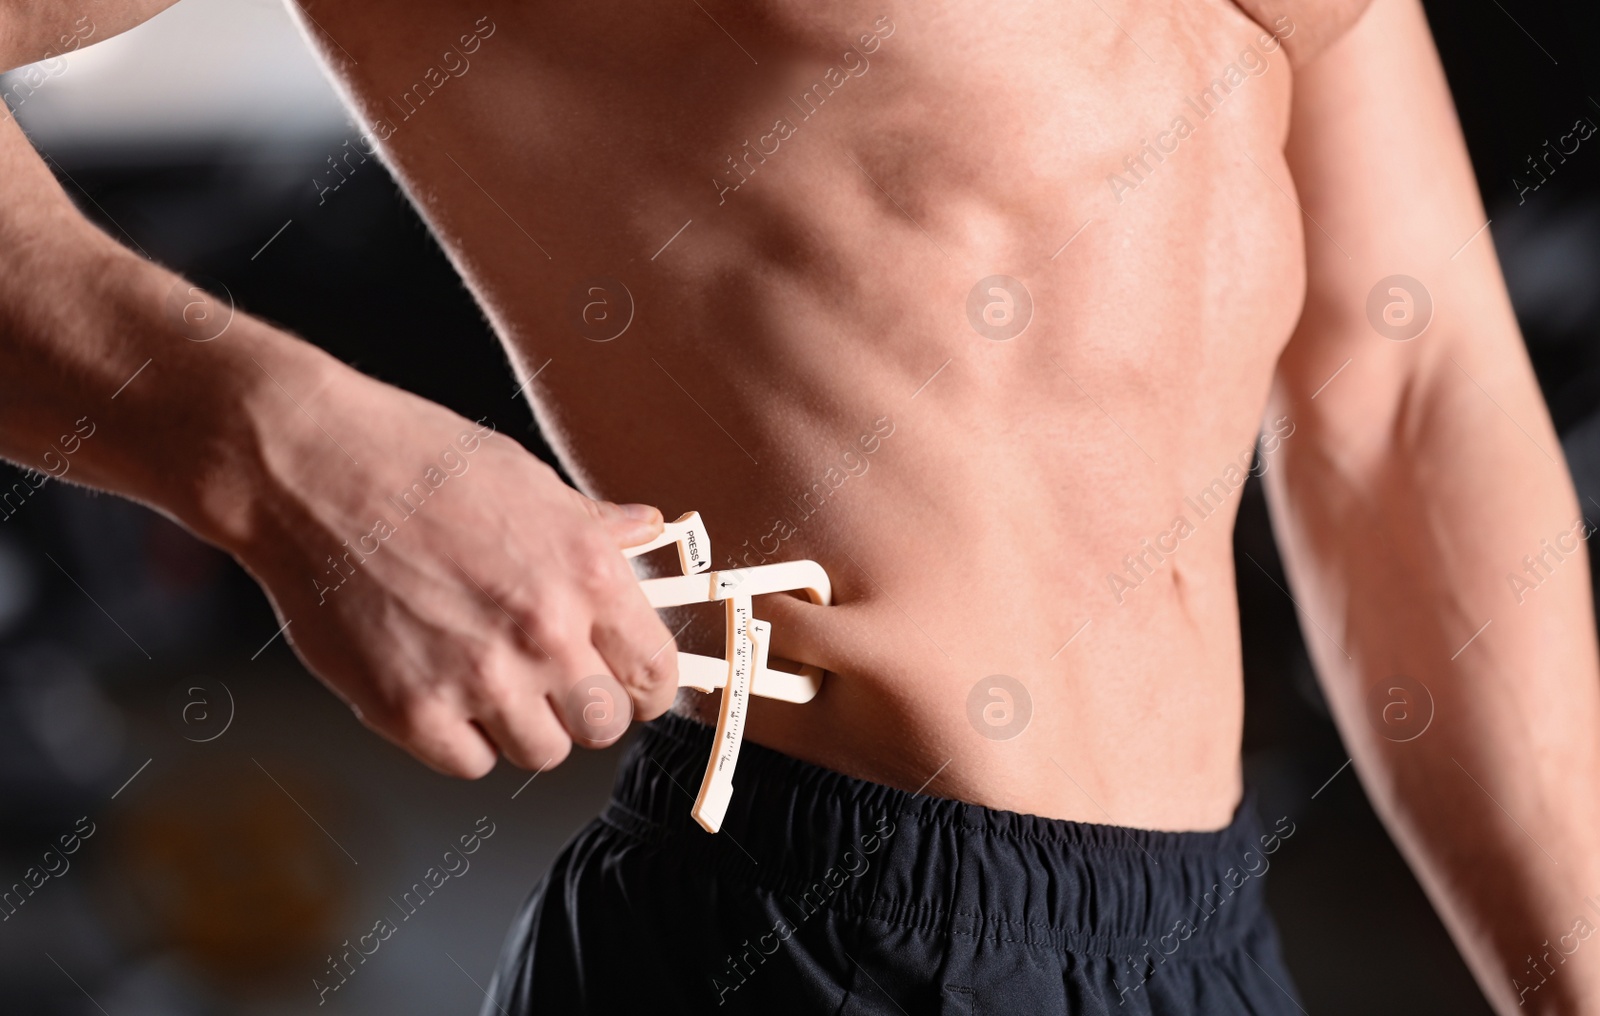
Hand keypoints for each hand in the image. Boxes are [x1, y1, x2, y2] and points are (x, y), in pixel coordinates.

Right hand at [228, 364, 677, 777]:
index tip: (628, 683)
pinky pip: (469, 763)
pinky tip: (442, 687)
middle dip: (584, 706)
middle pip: (605, 725)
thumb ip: (595, 525)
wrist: (309, 469)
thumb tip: (645, 531)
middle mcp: (544, 632)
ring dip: (524, 724)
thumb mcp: (530, 479)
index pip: (656, 674)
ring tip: (489, 677)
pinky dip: (460, 737)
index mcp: (588, 573)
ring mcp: (479, 677)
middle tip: (552, 680)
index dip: (645, 685)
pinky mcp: (412, 710)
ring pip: (543, 752)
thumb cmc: (416, 460)